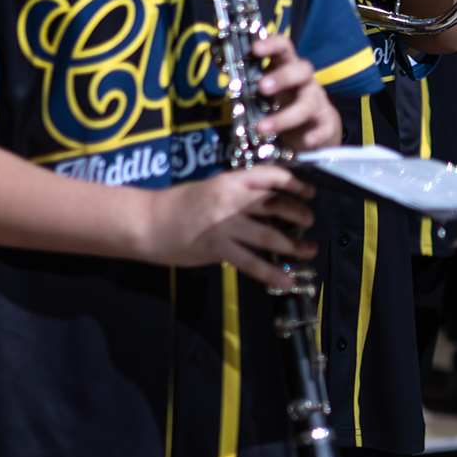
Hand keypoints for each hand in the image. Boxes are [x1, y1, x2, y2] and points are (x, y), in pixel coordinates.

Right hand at [131, 166, 315, 289]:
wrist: (146, 222)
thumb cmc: (178, 205)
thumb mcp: (211, 188)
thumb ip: (238, 193)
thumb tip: (267, 203)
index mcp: (230, 181)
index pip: (270, 176)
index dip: (294, 183)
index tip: (309, 192)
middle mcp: (231, 201)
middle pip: (275, 205)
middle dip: (299, 214)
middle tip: (310, 221)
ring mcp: (225, 226)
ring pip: (269, 235)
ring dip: (294, 245)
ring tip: (309, 250)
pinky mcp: (217, 249)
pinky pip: (251, 262)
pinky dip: (272, 272)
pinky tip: (287, 280)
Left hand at [248, 27, 342, 153]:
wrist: (313, 127)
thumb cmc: (283, 103)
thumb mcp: (264, 90)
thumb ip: (246, 79)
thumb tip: (218, 62)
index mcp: (287, 67)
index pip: (284, 47)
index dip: (271, 44)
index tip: (255, 49)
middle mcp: (304, 82)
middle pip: (302, 70)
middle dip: (283, 77)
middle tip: (262, 88)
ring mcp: (317, 101)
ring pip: (307, 104)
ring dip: (285, 116)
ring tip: (262, 128)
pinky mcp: (326, 122)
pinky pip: (325, 127)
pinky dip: (317, 134)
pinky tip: (308, 141)